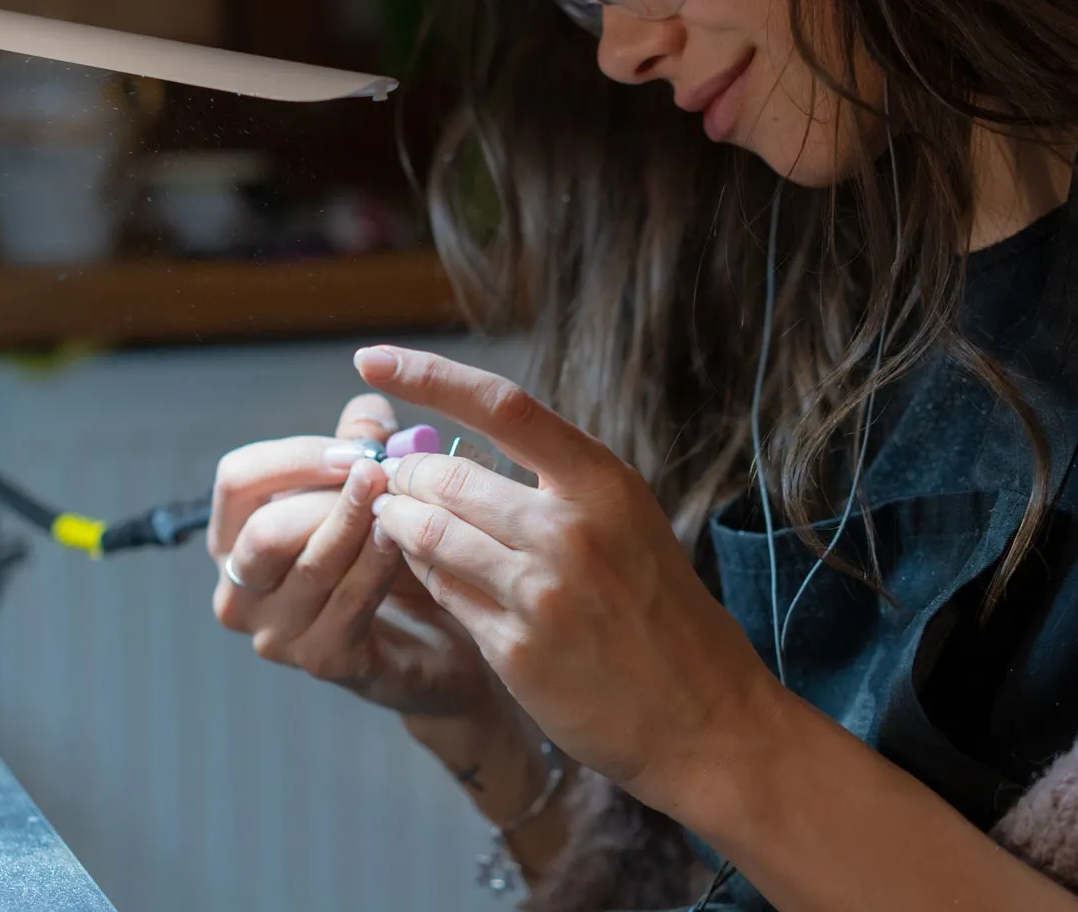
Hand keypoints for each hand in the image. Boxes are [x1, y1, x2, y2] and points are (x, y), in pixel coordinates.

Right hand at [207, 394, 496, 717]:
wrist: (437, 639)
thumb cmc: (389, 554)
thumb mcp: (370, 488)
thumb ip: (362, 445)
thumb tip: (370, 413)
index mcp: (235, 537)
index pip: (237, 479)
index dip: (297, 456)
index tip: (359, 448)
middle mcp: (240, 590)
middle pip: (264, 530)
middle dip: (329, 495)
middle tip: (383, 473)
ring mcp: (276, 634)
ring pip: (312, 566)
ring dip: (359, 524)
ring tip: (400, 495)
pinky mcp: (323, 660)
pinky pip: (350, 602)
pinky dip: (378, 564)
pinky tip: (405, 540)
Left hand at [356, 345, 782, 816]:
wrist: (704, 716)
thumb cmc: (658, 609)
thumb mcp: (625, 521)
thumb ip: (551, 485)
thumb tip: (452, 448)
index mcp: (603, 482)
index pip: (500, 404)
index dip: (426, 374)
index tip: (372, 360)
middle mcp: (570, 529)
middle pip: (445, 475)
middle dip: (405, 476)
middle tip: (395, 480)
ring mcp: (540, 593)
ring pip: (426, 534)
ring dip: (400, 522)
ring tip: (397, 519)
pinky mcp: (515, 650)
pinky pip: (440, 594)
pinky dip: (424, 576)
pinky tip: (431, 573)